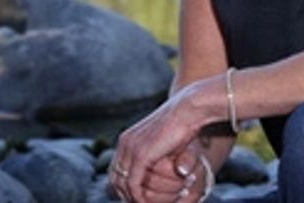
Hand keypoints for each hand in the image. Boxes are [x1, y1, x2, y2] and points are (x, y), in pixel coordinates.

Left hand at [109, 87, 210, 201]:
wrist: (188, 109)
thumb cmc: (182, 124)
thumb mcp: (162, 141)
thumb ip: (154, 154)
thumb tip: (157, 168)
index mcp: (127, 138)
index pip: (116, 168)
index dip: (122, 185)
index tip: (135, 196)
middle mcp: (125, 142)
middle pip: (115, 177)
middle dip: (124, 194)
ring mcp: (131, 148)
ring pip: (122, 183)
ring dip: (132, 198)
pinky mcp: (141, 155)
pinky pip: (133, 183)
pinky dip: (137, 197)